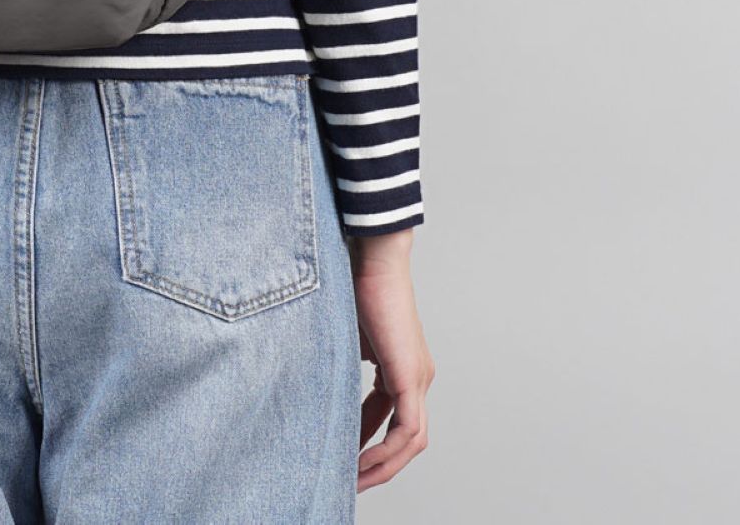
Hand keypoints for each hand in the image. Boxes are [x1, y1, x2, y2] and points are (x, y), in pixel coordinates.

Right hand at [350, 230, 433, 491]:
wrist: (373, 256)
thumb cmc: (355, 282)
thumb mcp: (346, 335)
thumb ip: (342, 360)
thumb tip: (321, 379)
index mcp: (402, 366)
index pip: (390, 418)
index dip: (367, 443)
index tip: (343, 459)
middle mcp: (417, 376)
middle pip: (406, 438)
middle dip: (379, 465)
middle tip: (350, 483)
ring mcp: (418, 377)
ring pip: (411, 441)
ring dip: (384, 466)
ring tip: (355, 482)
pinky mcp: (412, 376)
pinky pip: (408, 430)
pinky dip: (388, 451)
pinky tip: (363, 463)